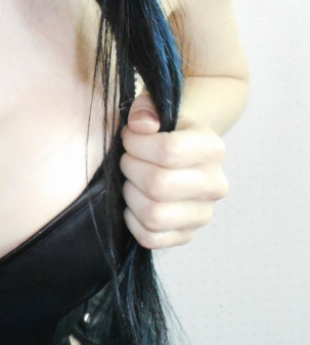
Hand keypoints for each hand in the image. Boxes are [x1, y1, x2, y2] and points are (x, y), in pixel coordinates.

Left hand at [120, 93, 228, 248]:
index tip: (129, 136)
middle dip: (130, 168)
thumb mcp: (155, 106)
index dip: (136, 143)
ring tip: (132, 179)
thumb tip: (140, 126)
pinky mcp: (187, 235)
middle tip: (128, 158)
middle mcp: (215, 184)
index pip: (168, 151)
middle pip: (158, 185)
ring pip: (153, 215)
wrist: (181, 151)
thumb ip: (145, 108)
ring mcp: (203, 214)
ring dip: (130, 194)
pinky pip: (150, 238)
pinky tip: (134, 201)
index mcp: (212, 148)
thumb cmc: (162, 127)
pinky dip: (133, 221)